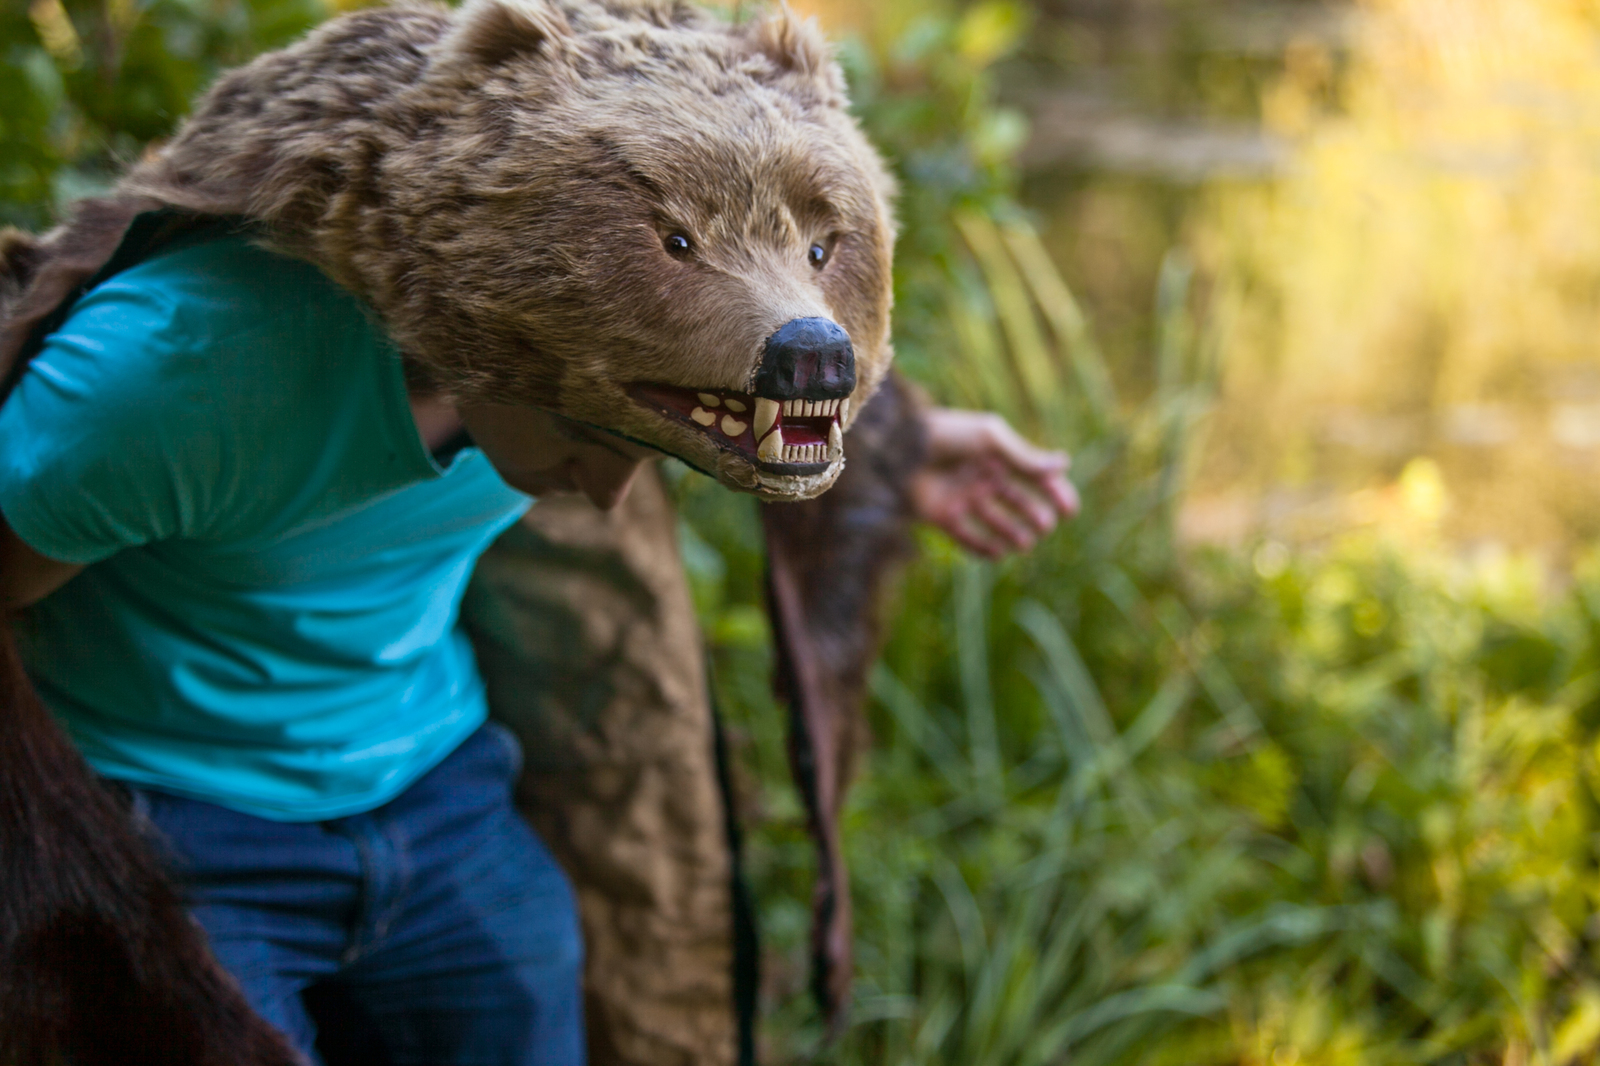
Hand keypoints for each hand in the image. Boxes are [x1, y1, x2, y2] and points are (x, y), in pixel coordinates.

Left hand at [908, 409, 1078, 558]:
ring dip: (1014, 535)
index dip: (1056, 494)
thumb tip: (1064, 465)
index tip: (1070, 510)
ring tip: (1025, 542)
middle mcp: (984, 478)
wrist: (900, 449)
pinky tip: (998, 553)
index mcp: (998, 457)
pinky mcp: (944, 517)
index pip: (1036, 478)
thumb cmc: (949, 436)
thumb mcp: (991, 441)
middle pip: (1020, 504)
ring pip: (998, 524)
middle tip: (1044, 526)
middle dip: (1036, 517)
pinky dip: (984, 548)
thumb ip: (1025, 458)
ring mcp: (965, 498)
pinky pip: (969, 539)